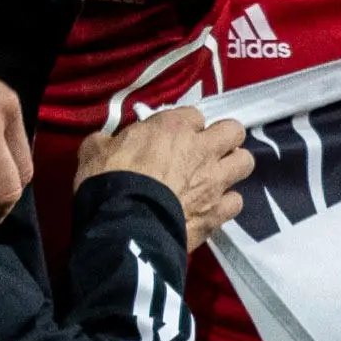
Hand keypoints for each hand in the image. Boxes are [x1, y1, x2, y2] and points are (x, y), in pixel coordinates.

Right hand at [81, 106, 251, 249]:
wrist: (124, 225)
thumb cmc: (108, 181)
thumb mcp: (95, 150)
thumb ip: (110, 140)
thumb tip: (109, 142)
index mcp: (175, 128)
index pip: (194, 115)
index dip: (185, 126)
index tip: (172, 138)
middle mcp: (203, 150)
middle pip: (234, 131)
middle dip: (223, 139)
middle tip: (206, 151)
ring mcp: (216, 181)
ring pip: (245, 162)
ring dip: (232, 167)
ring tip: (215, 177)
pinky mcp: (219, 212)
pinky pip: (236, 202)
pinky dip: (226, 204)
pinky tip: (212, 208)